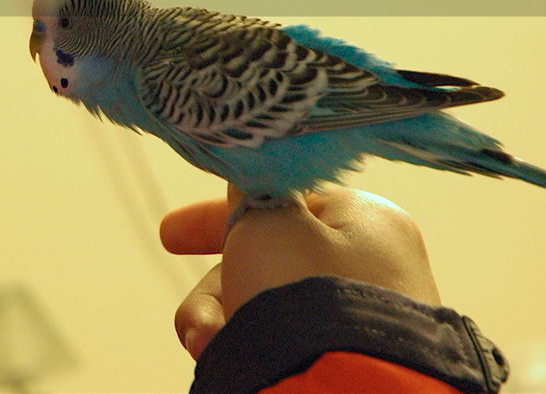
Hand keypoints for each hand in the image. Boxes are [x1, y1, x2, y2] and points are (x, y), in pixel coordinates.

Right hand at [160, 185, 440, 359]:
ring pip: (268, 301)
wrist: (341, 389)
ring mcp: (362, 314)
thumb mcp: (266, 221)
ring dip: (222, 319)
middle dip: (214, 289)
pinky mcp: (351, 356)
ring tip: (204, 343)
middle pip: (268, 258)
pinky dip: (249, 342)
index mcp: (369, 219)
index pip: (287, 199)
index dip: (224, 214)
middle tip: (191, 323)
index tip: (171, 236)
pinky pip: (286, 336)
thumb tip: (250, 172)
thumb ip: (251, 189)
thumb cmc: (303, 292)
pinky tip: (225, 353)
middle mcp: (374, 265)